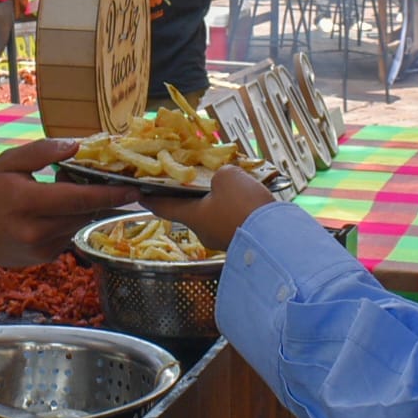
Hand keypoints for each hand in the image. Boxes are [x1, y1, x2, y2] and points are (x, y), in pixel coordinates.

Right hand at [0, 141, 131, 263]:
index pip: (78, 199)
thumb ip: (43, 152)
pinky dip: (71, 222)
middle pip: (85, 213)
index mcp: (26, 202)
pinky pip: (69, 236)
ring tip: (73, 192)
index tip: (135, 188)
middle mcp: (35, 231)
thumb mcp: (9, 162)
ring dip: (86, 209)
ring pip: (79, 225)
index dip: (110, 194)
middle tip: (119, 182)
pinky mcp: (43, 259)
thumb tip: (77, 146)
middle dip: (104, 198)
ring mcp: (41, 249)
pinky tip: (55, 212)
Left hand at [141, 166, 274, 250]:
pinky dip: (236, 210)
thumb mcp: (227, 177)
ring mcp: (223, 240)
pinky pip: (233, 221)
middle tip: (197, 181)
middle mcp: (204, 231)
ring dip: (219, 202)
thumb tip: (223, 182)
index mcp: (192, 216)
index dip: (151, 199)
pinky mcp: (241, 242)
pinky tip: (248, 200)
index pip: (163, 206)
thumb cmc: (244, 206)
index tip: (140, 194)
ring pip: (215, 215)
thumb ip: (219, 175)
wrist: (277, 238)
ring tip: (231, 187)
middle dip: (193, 196)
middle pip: (192, 210)